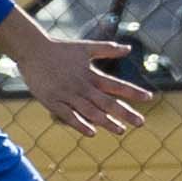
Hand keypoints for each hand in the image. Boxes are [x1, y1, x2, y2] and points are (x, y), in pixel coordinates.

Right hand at [0, 27, 149, 134]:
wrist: (32, 50)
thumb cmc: (61, 49)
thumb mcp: (85, 47)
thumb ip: (107, 49)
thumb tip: (129, 48)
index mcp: (90, 74)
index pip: (116, 85)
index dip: (132, 92)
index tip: (149, 97)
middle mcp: (82, 86)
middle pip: (106, 102)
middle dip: (124, 113)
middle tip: (141, 123)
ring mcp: (67, 95)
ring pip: (90, 111)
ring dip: (106, 122)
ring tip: (121, 131)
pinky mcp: (53, 102)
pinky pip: (68, 116)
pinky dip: (80, 124)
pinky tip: (92, 133)